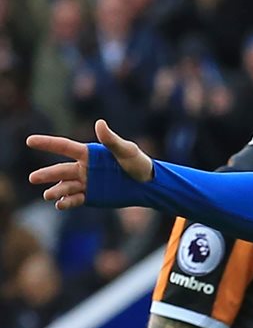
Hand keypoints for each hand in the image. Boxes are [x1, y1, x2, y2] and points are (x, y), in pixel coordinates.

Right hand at [27, 120, 152, 209]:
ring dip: (56, 190)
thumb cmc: (138, 163)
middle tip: (33, 178)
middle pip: (60, 170)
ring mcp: (86, 183)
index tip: (29, 141)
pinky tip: (60, 204)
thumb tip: (99, 122)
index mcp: (88, 154)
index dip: (47, 143)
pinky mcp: (92, 196)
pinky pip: (76, 199)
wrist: (148, 184)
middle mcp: (83, 168)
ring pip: (66, 187)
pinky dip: (67, 202)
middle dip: (46, 174)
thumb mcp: (126, 150)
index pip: (64, 147)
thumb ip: (111, 139)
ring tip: (48, 195)